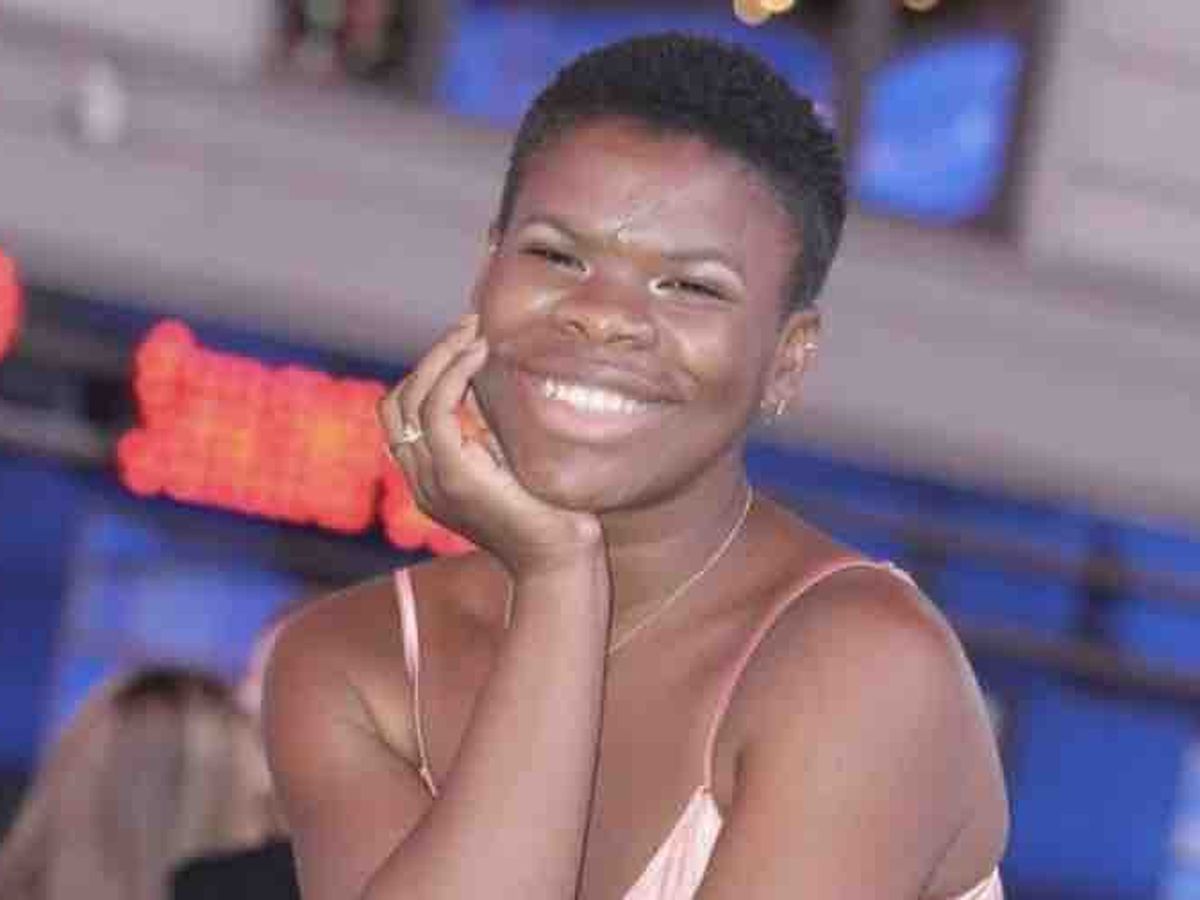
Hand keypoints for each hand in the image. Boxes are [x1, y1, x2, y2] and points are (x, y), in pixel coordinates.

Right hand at [379, 315, 602, 575]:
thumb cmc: (547, 514)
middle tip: (470, 325)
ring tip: (475, 332)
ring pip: (409, 400)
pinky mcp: (455, 476)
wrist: (558, 560)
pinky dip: (453, 374)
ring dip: (440, 356)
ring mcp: (431, 480)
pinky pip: (435, 411)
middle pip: (395, 402)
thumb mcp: (509, 462)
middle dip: (430, 357)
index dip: (425, 372)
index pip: (401, 414)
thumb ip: (488, 432)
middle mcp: (419, 480)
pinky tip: (480, 354)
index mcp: (428, 477)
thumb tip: (491, 384)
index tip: (465, 340)